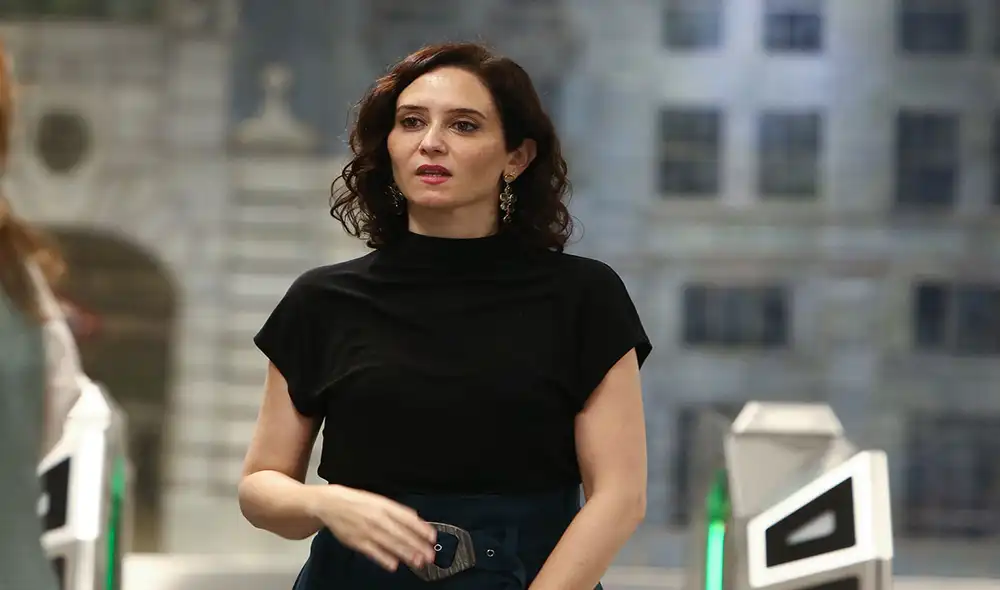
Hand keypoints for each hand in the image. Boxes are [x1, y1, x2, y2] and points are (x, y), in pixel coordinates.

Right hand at [309, 484, 437, 571]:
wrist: (331, 504)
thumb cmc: (357, 502)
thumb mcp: (379, 500)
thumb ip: (397, 510)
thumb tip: (415, 518)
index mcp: (385, 506)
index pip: (407, 518)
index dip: (421, 528)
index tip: (432, 537)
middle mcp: (378, 518)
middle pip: (401, 533)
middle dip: (417, 545)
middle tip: (429, 555)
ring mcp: (368, 531)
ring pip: (390, 544)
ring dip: (405, 554)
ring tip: (417, 562)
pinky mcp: (357, 542)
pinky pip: (373, 552)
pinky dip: (384, 559)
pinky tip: (394, 565)